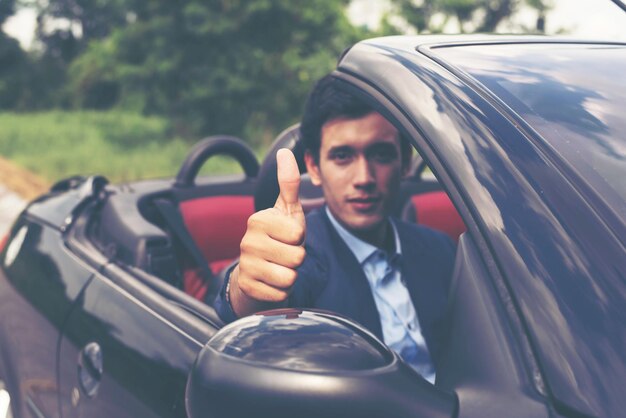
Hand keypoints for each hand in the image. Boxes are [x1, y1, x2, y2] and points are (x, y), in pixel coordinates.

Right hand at [229, 148, 305, 316]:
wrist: (255, 271)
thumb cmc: (277, 238)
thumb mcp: (286, 211)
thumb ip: (288, 184)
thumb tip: (285, 152)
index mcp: (258, 220)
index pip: (298, 234)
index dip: (300, 238)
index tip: (288, 237)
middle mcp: (248, 242)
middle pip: (297, 257)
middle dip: (297, 259)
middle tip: (285, 254)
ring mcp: (246, 266)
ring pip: (289, 277)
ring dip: (291, 275)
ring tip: (279, 267)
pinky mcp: (248, 288)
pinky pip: (281, 294)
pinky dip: (282, 291)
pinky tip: (272, 282)